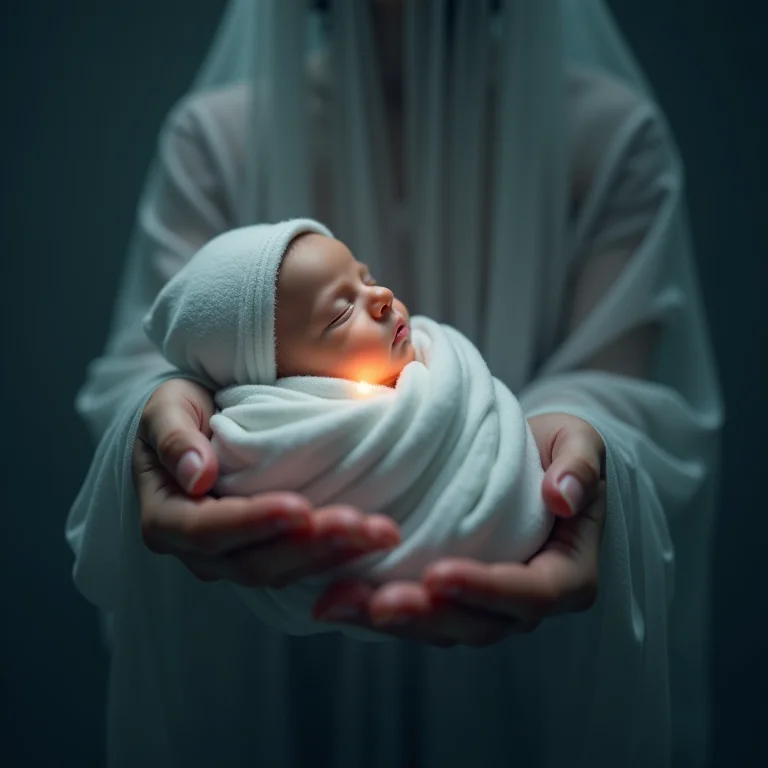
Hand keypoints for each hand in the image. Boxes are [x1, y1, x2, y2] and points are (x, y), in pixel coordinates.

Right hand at [133, 378, 399, 586]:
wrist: (193, 427)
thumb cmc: (178, 413)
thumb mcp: (165, 410)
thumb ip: (174, 438)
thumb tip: (198, 475)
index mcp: (166, 521)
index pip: (209, 531)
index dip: (255, 522)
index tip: (300, 507)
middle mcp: (199, 552)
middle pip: (255, 562)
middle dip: (311, 547)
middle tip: (361, 525)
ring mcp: (233, 559)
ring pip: (285, 572)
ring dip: (335, 555)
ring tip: (380, 534)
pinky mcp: (266, 554)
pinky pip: (301, 566)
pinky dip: (338, 557)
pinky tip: (373, 541)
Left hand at [313, 413, 604, 646]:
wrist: (526, 456)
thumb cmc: (555, 448)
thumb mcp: (577, 439)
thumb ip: (580, 464)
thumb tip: (564, 498)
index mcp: (567, 573)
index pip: (532, 594)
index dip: (486, 589)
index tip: (438, 572)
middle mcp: (525, 602)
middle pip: (480, 625)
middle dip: (427, 615)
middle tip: (378, 601)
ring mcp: (486, 605)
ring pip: (441, 629)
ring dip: (391, 621)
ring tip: (340, 602)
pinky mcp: (450, 597)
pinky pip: (418, 614)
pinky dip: (375, 609)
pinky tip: (334, 597)